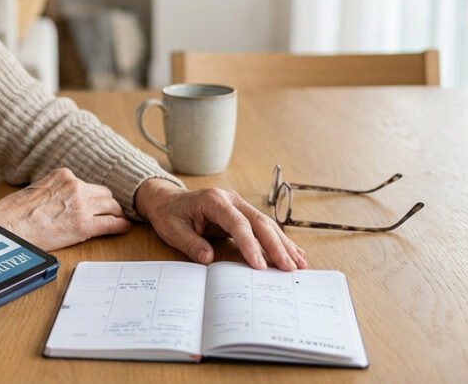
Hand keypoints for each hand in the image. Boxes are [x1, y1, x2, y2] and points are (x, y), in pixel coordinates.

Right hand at [0, 168, 131, 250]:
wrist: (9, 225)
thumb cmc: (15, 211)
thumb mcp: (38, 188)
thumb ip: (56, 190)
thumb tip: (64, 200)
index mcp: (63, 175)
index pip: (87, 184)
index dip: (93, 195)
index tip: (96, 201)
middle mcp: (76, 186)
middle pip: (104, 193)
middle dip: (108, 203)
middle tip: (112, 211)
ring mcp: (82, 205)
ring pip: (112, 206)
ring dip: (116, 213)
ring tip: (119, 219)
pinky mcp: (85, 225)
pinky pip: (112, 223)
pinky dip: (121, 225)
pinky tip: (124, 227)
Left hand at [134, 178, 307, 270]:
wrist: (167, 199)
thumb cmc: (169, 214)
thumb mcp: (172, 229)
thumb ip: (190, 243)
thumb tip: (208, 259)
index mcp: (214, 200)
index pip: (237, 223)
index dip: (250, 244)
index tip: (260, 266)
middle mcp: (231, 200)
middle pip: (259, 222)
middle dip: (276, 246)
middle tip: (289, 268)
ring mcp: (239, 205)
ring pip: (266, 224)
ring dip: (283, 244)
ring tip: (299, 264)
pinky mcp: (243, 214)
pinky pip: (264, 227)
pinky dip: (279, 241)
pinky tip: (294, 254)